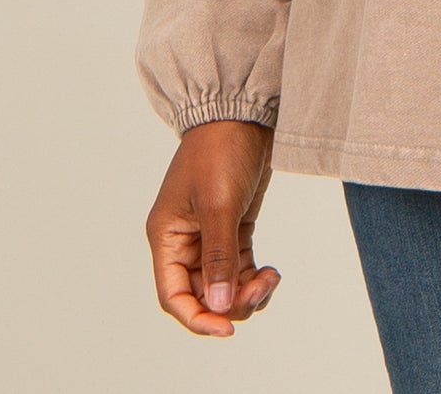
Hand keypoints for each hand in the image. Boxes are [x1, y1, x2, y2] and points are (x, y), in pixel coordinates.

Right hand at [144, 119, 281, 335]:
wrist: (244, 110)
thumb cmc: (221, 149)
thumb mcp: (219, 203)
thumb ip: (219, 256)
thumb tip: (220, 305)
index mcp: (167, 237)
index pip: (174, 295)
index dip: (198, 318)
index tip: (227, 329)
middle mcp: (184, 241)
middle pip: (202, 295)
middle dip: (231, 303)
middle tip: (261, 289)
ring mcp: (209, 235)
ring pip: (224, 285)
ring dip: (247, 292)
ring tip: (271, 278)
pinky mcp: (233, 226)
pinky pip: (239, 268)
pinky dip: (254, 278)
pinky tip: (272, 272)